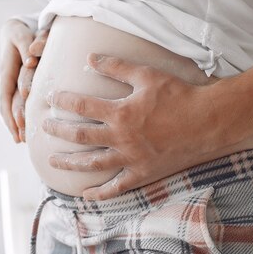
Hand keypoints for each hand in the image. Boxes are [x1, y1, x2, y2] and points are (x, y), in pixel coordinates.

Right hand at [0, 19, 48, 141]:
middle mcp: (6, 80)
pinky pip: (14, 103)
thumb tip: (31, 62)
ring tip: (21, 140)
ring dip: (14, 123)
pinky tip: (24, 128)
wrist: (13, 29)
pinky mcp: (16, 85)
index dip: (11, 111)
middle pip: (7, 105)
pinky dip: (17, 116)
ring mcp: (10, 84)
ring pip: (10, 107)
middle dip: (13, 123)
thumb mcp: (21, 34)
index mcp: (6, 70)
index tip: (19, 125)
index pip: (7, 95)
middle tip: (21, 140)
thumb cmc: (18, 31)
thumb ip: (26, 46)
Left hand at [42, 54, 227, 199]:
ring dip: (70, 163)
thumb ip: (117, 67)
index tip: (50, 98)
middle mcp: (121, 138)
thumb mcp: (147, 75)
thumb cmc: (180, 95)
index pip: (82, 106)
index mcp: (120, 113)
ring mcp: (131, 159)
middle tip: (45, 128)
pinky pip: (117, 188)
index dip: (63, 101)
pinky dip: (100, 193)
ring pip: (92, 164)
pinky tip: (85, 195)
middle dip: (59, 131)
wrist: (208, 122)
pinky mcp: (143, 174)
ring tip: (53, 161)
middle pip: (80, 136)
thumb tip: (90, 58)